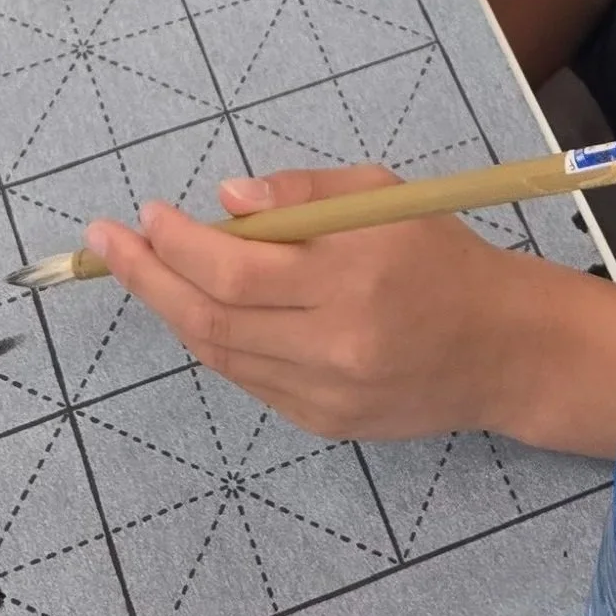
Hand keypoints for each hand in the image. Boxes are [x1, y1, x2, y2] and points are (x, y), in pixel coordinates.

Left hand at [86, 164, 543, 440]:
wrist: (504, 349)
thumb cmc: (442, 254)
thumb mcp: (383, 195)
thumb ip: (303, 190)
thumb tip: (225, 201)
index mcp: (352, 277)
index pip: (236, 270)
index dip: (178, 244)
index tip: (145, 214)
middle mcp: (335, 345)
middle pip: (212, 320)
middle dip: (149, 277)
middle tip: (111, 243)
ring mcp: (326, 395)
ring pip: (221, 356)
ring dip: (173, 311)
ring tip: (146, 270)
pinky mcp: (326, 425)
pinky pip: (249, 381)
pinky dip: (215, 343)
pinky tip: (200, 309)